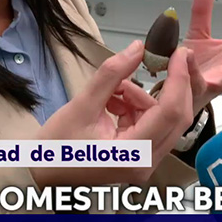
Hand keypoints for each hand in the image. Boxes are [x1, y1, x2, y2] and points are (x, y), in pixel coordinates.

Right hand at [31, 41, 193, 187]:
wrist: (42, 173)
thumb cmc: (57, 146)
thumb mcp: (82, 104)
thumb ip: (112, 74)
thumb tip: (137, 48)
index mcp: (133, 154)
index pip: (170, 111)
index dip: (177, 79)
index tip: (178, 54)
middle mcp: (146, 163)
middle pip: (176, 117)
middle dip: (171, 85)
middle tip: (166, 57)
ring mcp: (145, 163)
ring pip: (163, 119)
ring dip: (144, 98)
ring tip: (113, 92)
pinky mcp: (140, 158)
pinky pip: (150, 125)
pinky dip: (137, 108)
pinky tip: (113, 102)